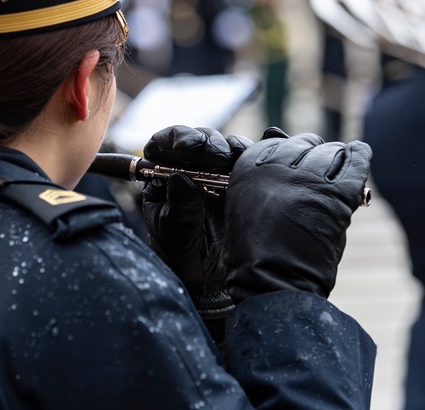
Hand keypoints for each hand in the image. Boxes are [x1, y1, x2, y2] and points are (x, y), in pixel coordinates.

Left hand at [141, 126, 250, 319]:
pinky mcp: (245, 182)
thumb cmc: (183, 258)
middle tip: (214, 156)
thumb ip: (178, 208)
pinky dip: (256, 153)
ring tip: (232, 161)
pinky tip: (259, 152)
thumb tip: (180, 177)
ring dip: (230, 149)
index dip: (174, 139)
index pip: (165, 145)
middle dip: (206, 143)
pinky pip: (251, 161)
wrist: (210, 284)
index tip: (182, 147)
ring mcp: (220, 175)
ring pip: (226, 148)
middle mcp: (193, 170)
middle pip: (200, 141)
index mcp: (166, 177)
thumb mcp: (174, 235)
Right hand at [224, 133, 371, 301]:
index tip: (297, 163)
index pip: (277, 143)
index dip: (290, 154)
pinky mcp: (336, 194)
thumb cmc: (256, 254)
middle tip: (319, 171)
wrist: (272, 285)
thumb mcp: (244, 207)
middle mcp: (276, 166)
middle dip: (313, 154)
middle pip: (304, 144)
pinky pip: (355, 162)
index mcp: (249, 166)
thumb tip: (286, 147)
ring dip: (336, 159)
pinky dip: (360, 156)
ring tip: (338, 170)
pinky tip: (360, 152)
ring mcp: (308, 179)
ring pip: (330, 152)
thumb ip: (262, 179)